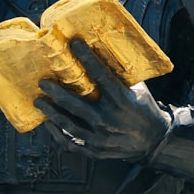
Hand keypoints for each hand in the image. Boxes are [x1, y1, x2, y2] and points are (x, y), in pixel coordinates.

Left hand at [35, 40, 172, 160]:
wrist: (154, 141)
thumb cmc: (144, 109)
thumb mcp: (138, 90)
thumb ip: (121, 76)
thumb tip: (104, 52)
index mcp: (121, 100)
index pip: (101, 75)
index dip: (87, 58)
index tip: (73, 44)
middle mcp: (109, 119)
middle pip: (76, 105)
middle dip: (56, 93)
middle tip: (42, 82)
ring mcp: (101, 138)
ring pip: (69, 125)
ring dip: (52, 113)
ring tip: (39, 101)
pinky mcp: (96, 150)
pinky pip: (71, 143)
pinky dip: (58, 134)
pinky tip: (49, 124)